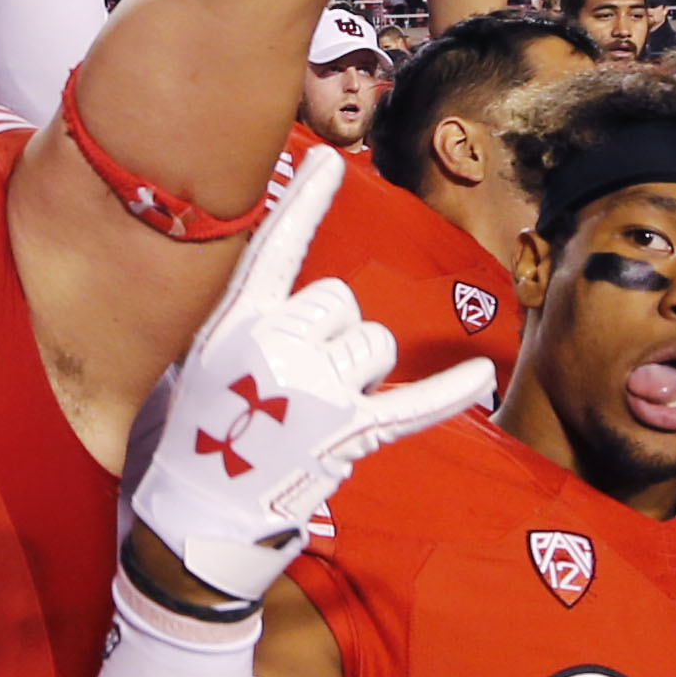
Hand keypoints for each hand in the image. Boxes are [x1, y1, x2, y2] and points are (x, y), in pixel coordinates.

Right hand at [117, 147, 496, 610]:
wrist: (196, 513)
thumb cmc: (198, 434)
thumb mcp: (199, 360)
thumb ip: (244, 320)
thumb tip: (289, 297)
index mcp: (236, 322)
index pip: (276, 248)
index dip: (305, 204)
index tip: (330, 163)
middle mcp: (279, 345)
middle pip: (341, 300)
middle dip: (332, 334)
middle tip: (297, 380)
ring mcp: (317, 388)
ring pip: (375, 344)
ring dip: (359, 370)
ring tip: (319, 407)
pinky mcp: (348, 432)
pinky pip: (412, 402)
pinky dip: (447, 391)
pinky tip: (478, 377)